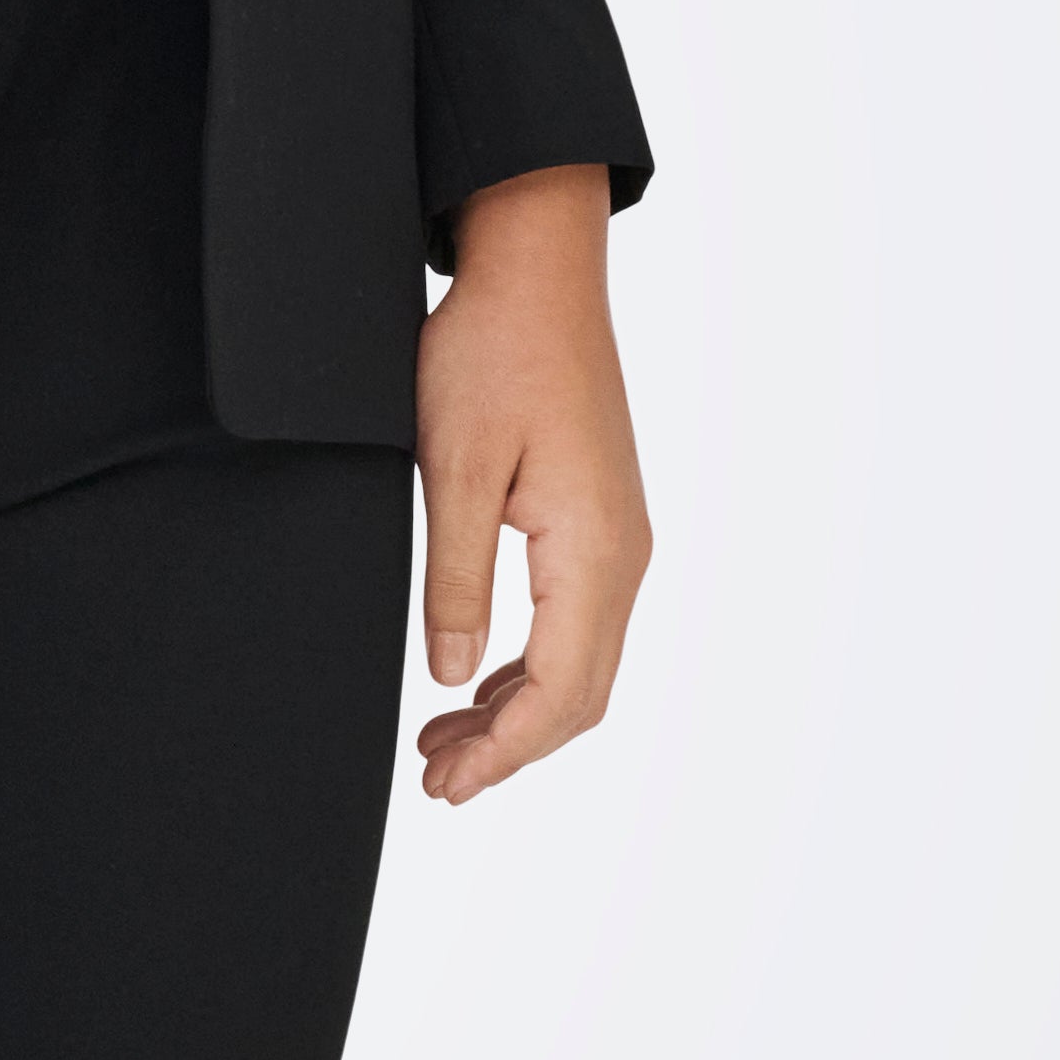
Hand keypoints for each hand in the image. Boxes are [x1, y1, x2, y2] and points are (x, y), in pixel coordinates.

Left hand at [412, 163, 649, 805]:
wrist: (538, 273)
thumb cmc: (492, 353)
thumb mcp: (453, 468)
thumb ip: (455, 580)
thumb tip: (452, 677)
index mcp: (592, 551)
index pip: (562, 692)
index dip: (505, 753)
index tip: (447, 786)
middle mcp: (623, 555)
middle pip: (581, 693)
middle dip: (511, 749)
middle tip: (436, 782)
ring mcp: (619, 538)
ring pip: (581, 662)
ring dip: (517, 713)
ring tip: (443, 746)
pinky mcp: (600, 520)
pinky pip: (577, 622)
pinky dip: (530, 668)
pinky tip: (478, 681)